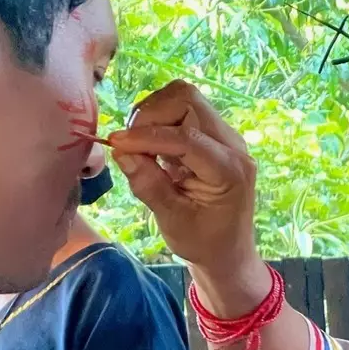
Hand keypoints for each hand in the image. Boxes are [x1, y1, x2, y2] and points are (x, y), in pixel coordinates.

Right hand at [107, 81, 262, 280]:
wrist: (228, 251)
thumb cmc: (203, 242)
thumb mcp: (172, 220)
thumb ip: (148, 183)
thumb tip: (121, 150)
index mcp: (230, 171)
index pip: (187, 138)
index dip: (146, 137)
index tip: (115, 144)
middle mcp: (234, 146)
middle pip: (188, 100)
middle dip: (151, 115)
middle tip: (131, 144)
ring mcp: (226, 137)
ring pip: (185, 98)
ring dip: (154, 114)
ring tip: (140, 145)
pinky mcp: (214, 136)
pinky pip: (184, 110)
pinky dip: (160, 120)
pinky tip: (152, 147)